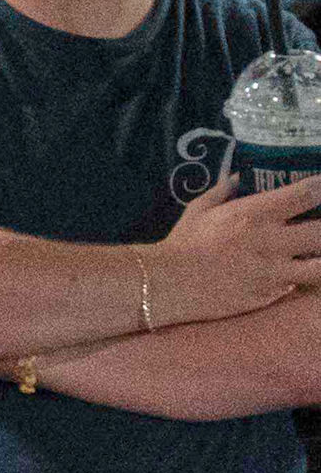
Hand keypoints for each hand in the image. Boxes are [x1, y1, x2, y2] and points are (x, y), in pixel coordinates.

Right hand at [156, 171, 320, 325]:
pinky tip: (288, 274)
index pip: (307, 194)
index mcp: (256, 215)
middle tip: (315, 227)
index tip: (320, 189)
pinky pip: (296, 286)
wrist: (167, 284)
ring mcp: (273, 272)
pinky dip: (296, 279)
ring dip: (319, 258)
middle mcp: (272, 242)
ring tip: (311, 254)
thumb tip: (240, 177)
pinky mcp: (269, 295)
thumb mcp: (199, 209)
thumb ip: (224, 191)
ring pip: (320, 267)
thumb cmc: (182, 243)